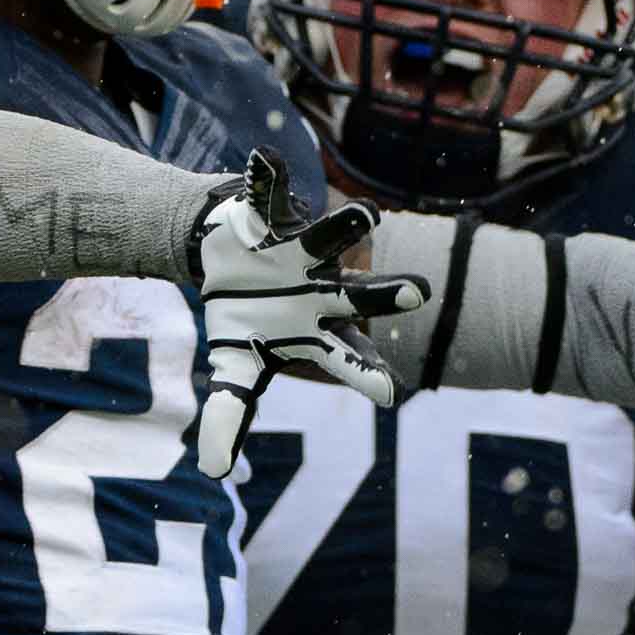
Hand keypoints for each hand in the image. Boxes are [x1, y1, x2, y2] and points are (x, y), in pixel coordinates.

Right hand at [192, 147, 427, 477]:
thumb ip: (229, 417)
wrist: (227, 262)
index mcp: (318, 333)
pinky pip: (270, 194)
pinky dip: (265, 178)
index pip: (350, 360)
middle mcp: (320, 290)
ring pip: (329, 238)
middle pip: (359, 297)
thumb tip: (213, 472)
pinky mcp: (270, 215)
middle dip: (387, 296)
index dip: (368, 375)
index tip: (390, 395)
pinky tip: (263, 162)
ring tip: (368, 215)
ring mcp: (300, 250)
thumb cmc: (245, 321)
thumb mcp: (235, 370)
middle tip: (421, 294)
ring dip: (348, 226)